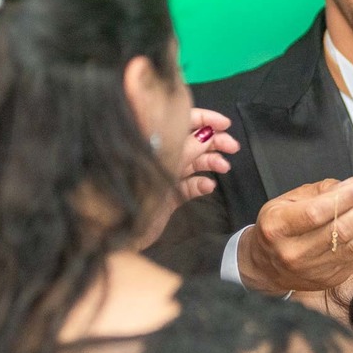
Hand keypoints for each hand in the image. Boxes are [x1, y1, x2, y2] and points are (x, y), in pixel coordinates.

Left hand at [138, 109, 240, 248]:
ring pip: (193, 162)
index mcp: (152, 141)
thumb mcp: (163, 167)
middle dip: (214, 142)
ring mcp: (163, 175)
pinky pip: (188, 186)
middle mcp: (158, 155)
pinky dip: (200, 184)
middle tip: (233, 147)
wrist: (119, 234)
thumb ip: (185, 150)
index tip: (225, 124)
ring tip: (224, 168)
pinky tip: (208, 186)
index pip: (180, 120)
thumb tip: (206, 134)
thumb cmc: (132, 195)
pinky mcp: (167, 195)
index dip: (204, 119)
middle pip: (191, 141)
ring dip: (211, 162)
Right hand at [238, 178, 352, 292]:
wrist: (267, 267)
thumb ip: (320, 192)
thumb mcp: (287, 200)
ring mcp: (314, 270)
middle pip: (338, 232)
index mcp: (276, 228)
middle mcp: (294, 253)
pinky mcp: (331, 280)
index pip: (313, 215)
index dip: (341, 201)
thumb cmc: (280, 226)